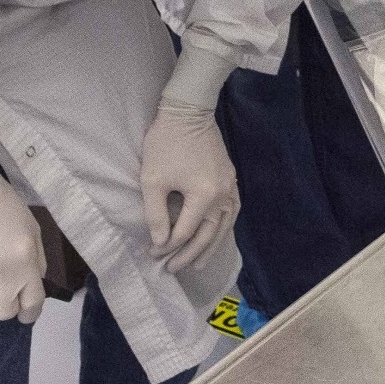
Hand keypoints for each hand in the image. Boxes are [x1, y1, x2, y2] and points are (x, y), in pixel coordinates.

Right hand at [0, 164, 45, 321]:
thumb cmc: (0, 204)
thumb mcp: (31, 228)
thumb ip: (36, 260)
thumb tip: (33, 285)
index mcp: (25, 262)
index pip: (32, 304)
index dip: (29, 312)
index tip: (25, 311)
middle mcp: (0, 275)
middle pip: (4, 313)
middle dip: (5, 303)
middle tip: (0, 287)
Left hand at [140, 100, 239, 273]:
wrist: (188, 113)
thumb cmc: (166, 144)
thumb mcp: (152, 180)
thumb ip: (156, 215)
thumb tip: (160, 243)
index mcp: (203, 196)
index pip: (185, 232)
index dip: (168, 247)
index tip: (153, 255)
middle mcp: (223, 195)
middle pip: (207, 234)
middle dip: (188, 254)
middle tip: (173, 270)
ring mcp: (230, 187)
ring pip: (224, 226)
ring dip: (210, 247)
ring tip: (197, 264)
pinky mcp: (231, 179)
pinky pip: (232, 211)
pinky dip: (224, 228)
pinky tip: (217, 235)